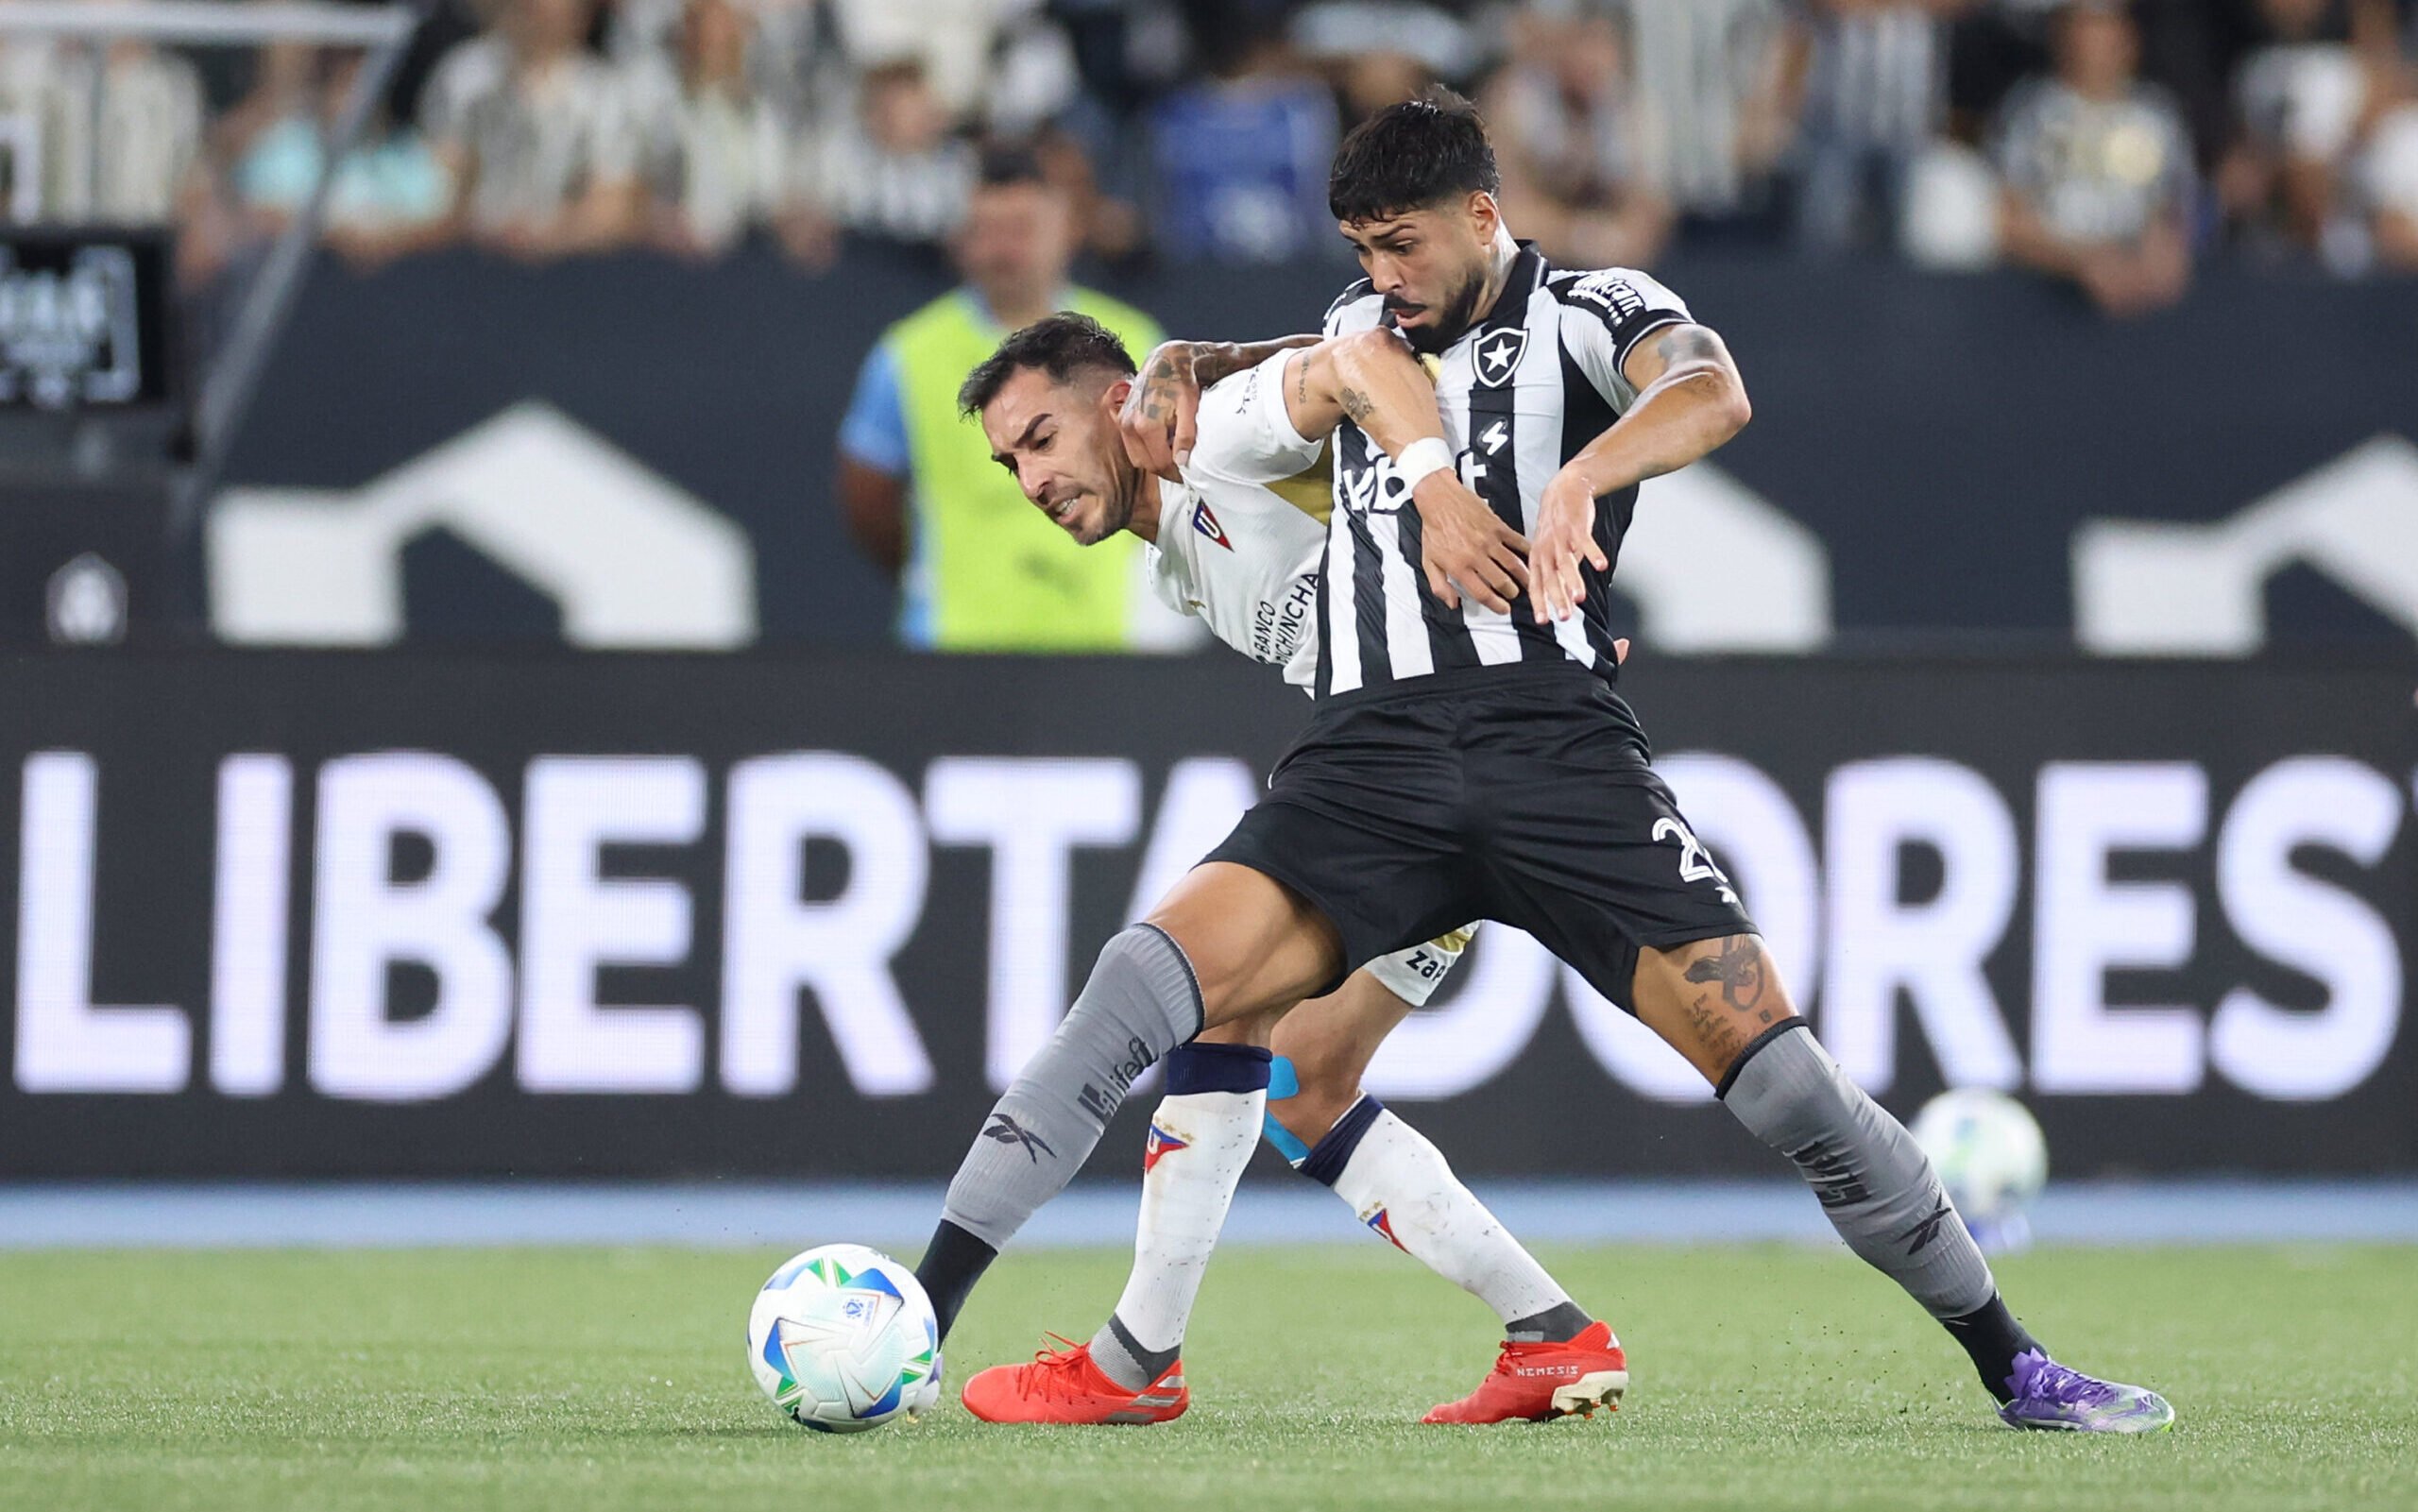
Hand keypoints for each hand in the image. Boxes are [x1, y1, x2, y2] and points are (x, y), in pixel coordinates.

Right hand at [1120, 342, 1203, 479]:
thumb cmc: (1181, 381)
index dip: (1176, 473)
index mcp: (1145, 425)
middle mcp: (1129, 425)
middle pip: (1148, 464)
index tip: (1189, 475)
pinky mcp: (1121, 419)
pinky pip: (1132, 447)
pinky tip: (1162, 445)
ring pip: (1138, 458)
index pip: (1160, 463)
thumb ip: (1186, 435)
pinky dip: (1146, 451)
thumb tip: (1182, 461)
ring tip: (1174, 457)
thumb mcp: (1190, 406)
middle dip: (1166, 470)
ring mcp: (1122, 422)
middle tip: (1184, 469)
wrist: (1165, 361)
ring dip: (1155, 461)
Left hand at [1409, 472, 1527, 613]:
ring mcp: (1488, 540)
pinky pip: (1517, 542)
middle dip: (1511, 592)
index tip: (1503, 609)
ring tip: (1527, 582)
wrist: (1440, 499)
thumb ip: (1440, 586)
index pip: (1482, 593)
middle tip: (1513, 594)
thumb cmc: (1434, 529)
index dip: (1496, 605)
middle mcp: (1476, 555)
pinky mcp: (1497, 527)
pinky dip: (1527, 552)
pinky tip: (1532, 558)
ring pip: (1513, 564)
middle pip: (1501, 581)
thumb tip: (1453, 603)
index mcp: (1459, 566)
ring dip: (1524, 576)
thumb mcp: (1428, 561)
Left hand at [1531, 469, 1609, 623]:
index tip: (1543, 622)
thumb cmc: (1558, 526)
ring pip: (1566, 562)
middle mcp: (1546, 549)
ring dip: (1573, 580)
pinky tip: (1602, 567)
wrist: (1565, 489)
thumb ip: (1555, 575)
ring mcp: (1561, 538)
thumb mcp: (1550, 551)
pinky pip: (1585, 541)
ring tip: (1580, 598)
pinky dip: (1593, 553)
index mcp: (1538, 558)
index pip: (1536, 585)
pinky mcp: (1576, 526)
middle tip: (1563, 617)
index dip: (1539, 603)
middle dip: (1557, 598)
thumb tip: (1561, 600)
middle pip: (1551, 577)